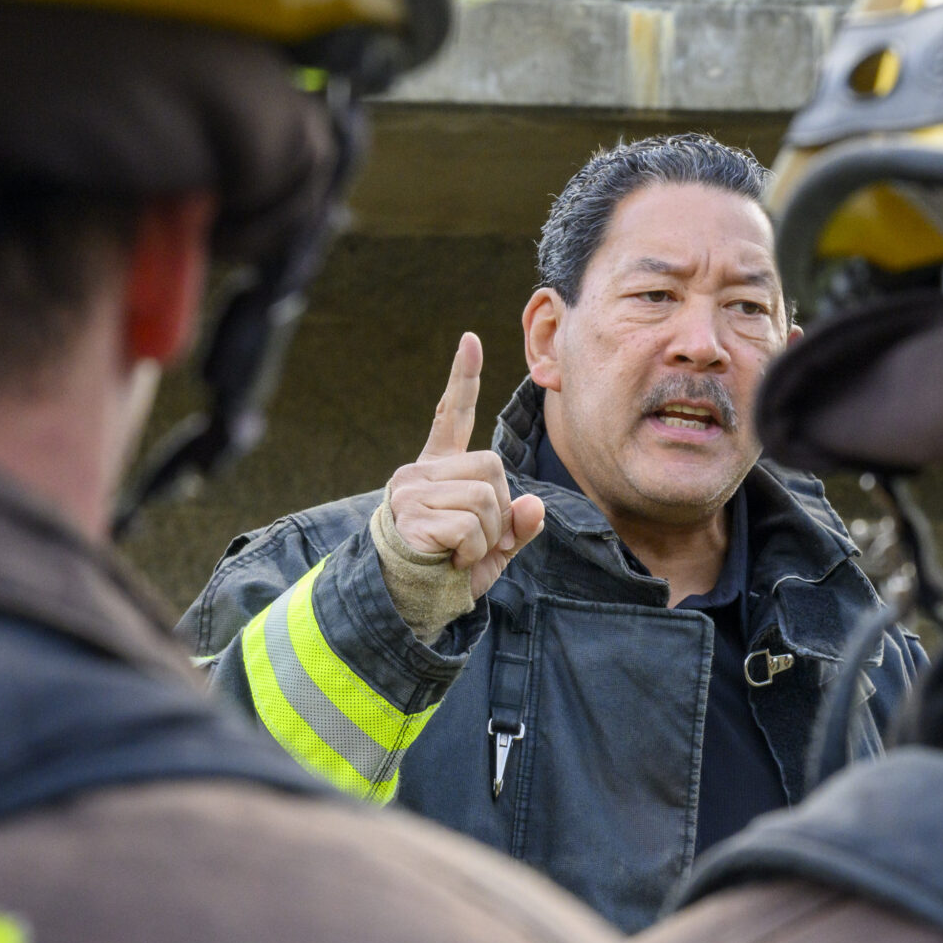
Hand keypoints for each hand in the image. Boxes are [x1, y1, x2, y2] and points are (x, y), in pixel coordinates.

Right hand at [386, 333, 546, 596]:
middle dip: (499, 509)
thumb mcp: (493, 548)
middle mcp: (420, 472)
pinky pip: (470, 525)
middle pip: (492, 466)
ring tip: (464, 552)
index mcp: (439, 469)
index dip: (464, 378)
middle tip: (479, 540)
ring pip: (484, 497)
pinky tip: (454, 560)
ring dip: (489, 535)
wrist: (410, 603)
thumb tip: (533, 506)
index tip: (470, 340)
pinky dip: (475, 550)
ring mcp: (412, 492)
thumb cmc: (449, 571)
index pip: (452, 414)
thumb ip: (516, 526)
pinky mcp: (411, 516)